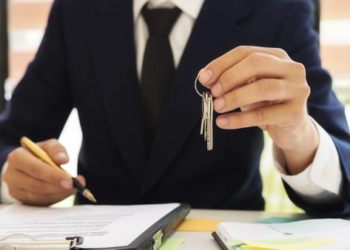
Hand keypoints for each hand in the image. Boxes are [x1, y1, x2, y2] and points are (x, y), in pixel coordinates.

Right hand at [2, 139, 85, 205]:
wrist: (27, 164)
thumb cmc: (39, 154)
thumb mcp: (48, 146)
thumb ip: (57, 150)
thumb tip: (63, 159)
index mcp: (17, 158)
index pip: (35, 169)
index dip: (53, 176)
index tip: (69, 180)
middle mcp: (12, 175)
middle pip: (37, 185)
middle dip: (58, 187)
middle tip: (74, 186)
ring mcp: (14, 189)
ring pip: (39, 196)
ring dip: (59, 193)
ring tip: (73, 188)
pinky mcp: (20, 200)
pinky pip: (40, 202)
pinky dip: (55, 198)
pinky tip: (65, 192)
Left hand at [199, 46, 318, 173]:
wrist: (290, 129)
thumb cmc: (265, 104)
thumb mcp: (245, 88)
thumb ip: (227, 80)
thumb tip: (204, 77)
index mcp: (277, 56)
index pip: (245, 52)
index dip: (222, 63)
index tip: (203, 78)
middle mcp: (291, 68)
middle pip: (257, 63)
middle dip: (230, 77)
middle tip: (214, 92)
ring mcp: (297, 89)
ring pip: (263, 88)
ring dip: (235, 97)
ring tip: (217, 107)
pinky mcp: (296, 113)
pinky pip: (264, 114)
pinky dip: (240, 119)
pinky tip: (223, 122)